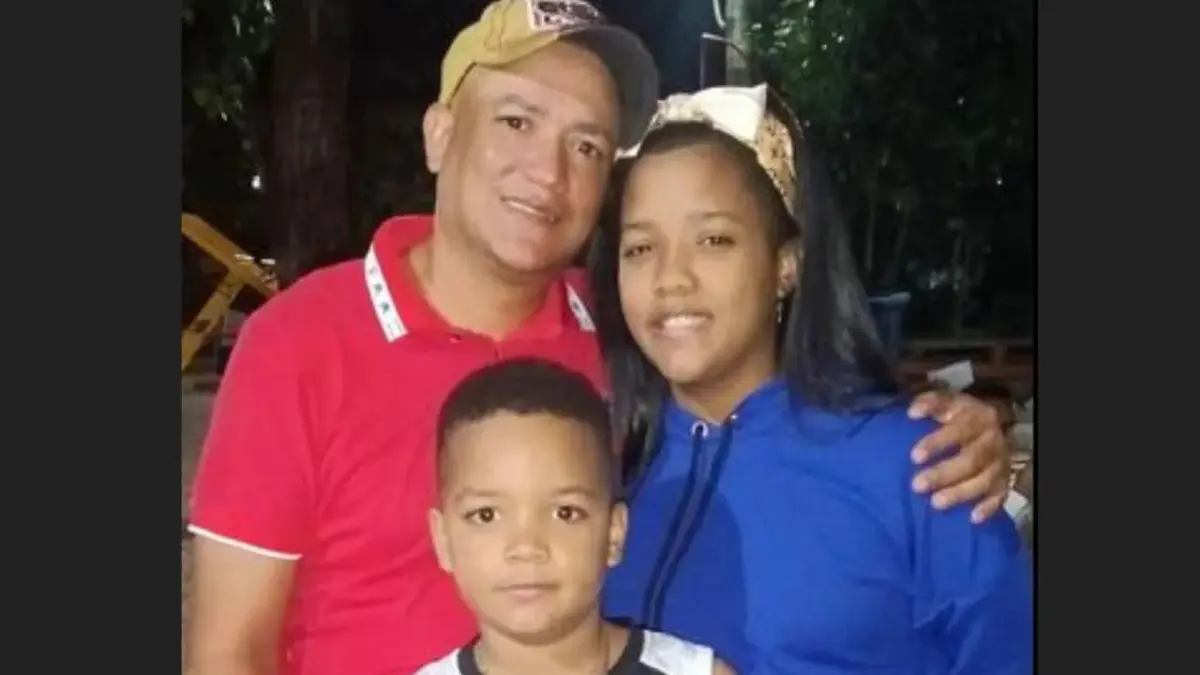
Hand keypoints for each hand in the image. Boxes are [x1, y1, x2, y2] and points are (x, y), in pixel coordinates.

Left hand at [907, 390, 1010, 522]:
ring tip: (935, 504)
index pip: (960, 429)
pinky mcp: (1005, 479)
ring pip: (984, 480)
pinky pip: (1000, 495)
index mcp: (979, 417)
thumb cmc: (957, 415)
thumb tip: (913, 413)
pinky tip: (973, 517)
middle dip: (943, 474)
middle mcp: (993, 440)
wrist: (987, 425)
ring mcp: (1001, 462)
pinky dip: (989, 507)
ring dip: (960, 493)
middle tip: (917, 486)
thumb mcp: (946, 402)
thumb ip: (929, 403)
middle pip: (971, 459)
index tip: (914, 457)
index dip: (938, 442)